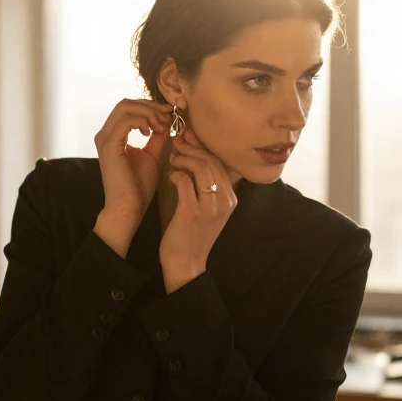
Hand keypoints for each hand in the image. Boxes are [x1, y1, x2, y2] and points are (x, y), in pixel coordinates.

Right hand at [93, 99, 170, 256]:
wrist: (129, 207)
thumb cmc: (138, 185)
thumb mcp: (152, 154)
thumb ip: (157, 136)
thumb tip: (167, 120)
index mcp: (113, 135)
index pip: (129, 108)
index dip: (150, 106)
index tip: (170, 113)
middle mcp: (105, 134)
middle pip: (126, 103)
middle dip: (150, 106)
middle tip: (167, 118)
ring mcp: (105, 139)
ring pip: (125, 107)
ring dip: (148, 113)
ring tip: (161, 126)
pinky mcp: (109, 146)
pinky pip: (126, 121)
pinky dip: (143, 121)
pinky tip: (152, 132)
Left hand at [160, 130, 236, 292]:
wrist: (186, 263)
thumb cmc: (191, 234)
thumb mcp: (206, 209)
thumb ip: (205, 186)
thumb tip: (195, 156)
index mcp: (230, 199)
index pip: (220, 163)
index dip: (203, 147)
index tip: (188, 138)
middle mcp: (225, 201)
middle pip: (212, 162)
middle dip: (193, 147)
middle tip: (177, 141)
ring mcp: (210, 207)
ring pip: (202, 168)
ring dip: (184, 158)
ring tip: (173, 158)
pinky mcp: (193, 212)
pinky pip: (186, 182)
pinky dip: (177, 174)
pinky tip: (171, 176)